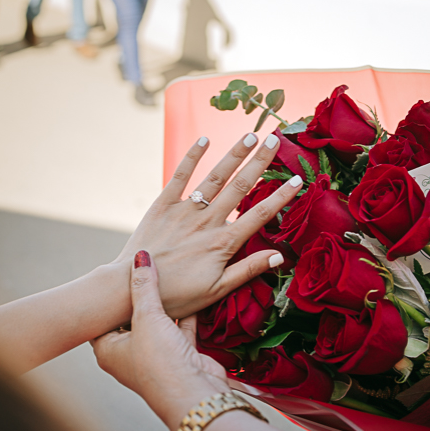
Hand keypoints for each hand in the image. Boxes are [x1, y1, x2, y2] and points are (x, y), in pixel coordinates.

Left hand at [93, 255, 229, 430]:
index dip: (106, 296)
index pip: (101, 317)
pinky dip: (185, 311)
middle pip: (130, 317)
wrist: (195, 395)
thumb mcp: (146, 317)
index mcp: (109, 350)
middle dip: (137, 295)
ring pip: (156, 321)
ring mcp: (155, 354)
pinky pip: (180, 326)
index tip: (112, 271)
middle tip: (140, 266)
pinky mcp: (179, 354)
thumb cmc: (160, 361)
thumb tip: (140, 256)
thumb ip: (144, 285)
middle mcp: (129, 354)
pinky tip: (190, 290)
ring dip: (162, 302)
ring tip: (164, 272)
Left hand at [113, 131, 301, 319]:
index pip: (259, 214)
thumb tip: (279, 256)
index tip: (299, 179)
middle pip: (240, 186)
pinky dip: (192, 156)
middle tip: (276, 140)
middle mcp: (207, 221)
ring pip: (215, 176)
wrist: (130, 288)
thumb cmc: (176, 296)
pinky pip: (180, 176)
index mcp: (223, 243)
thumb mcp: (216, 291)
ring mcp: (185, 210)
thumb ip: (248, 270)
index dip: (281, 196)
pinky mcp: (163, 204)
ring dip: (234, 154)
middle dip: (260, 162)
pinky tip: (204, 139)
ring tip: (251, 135)